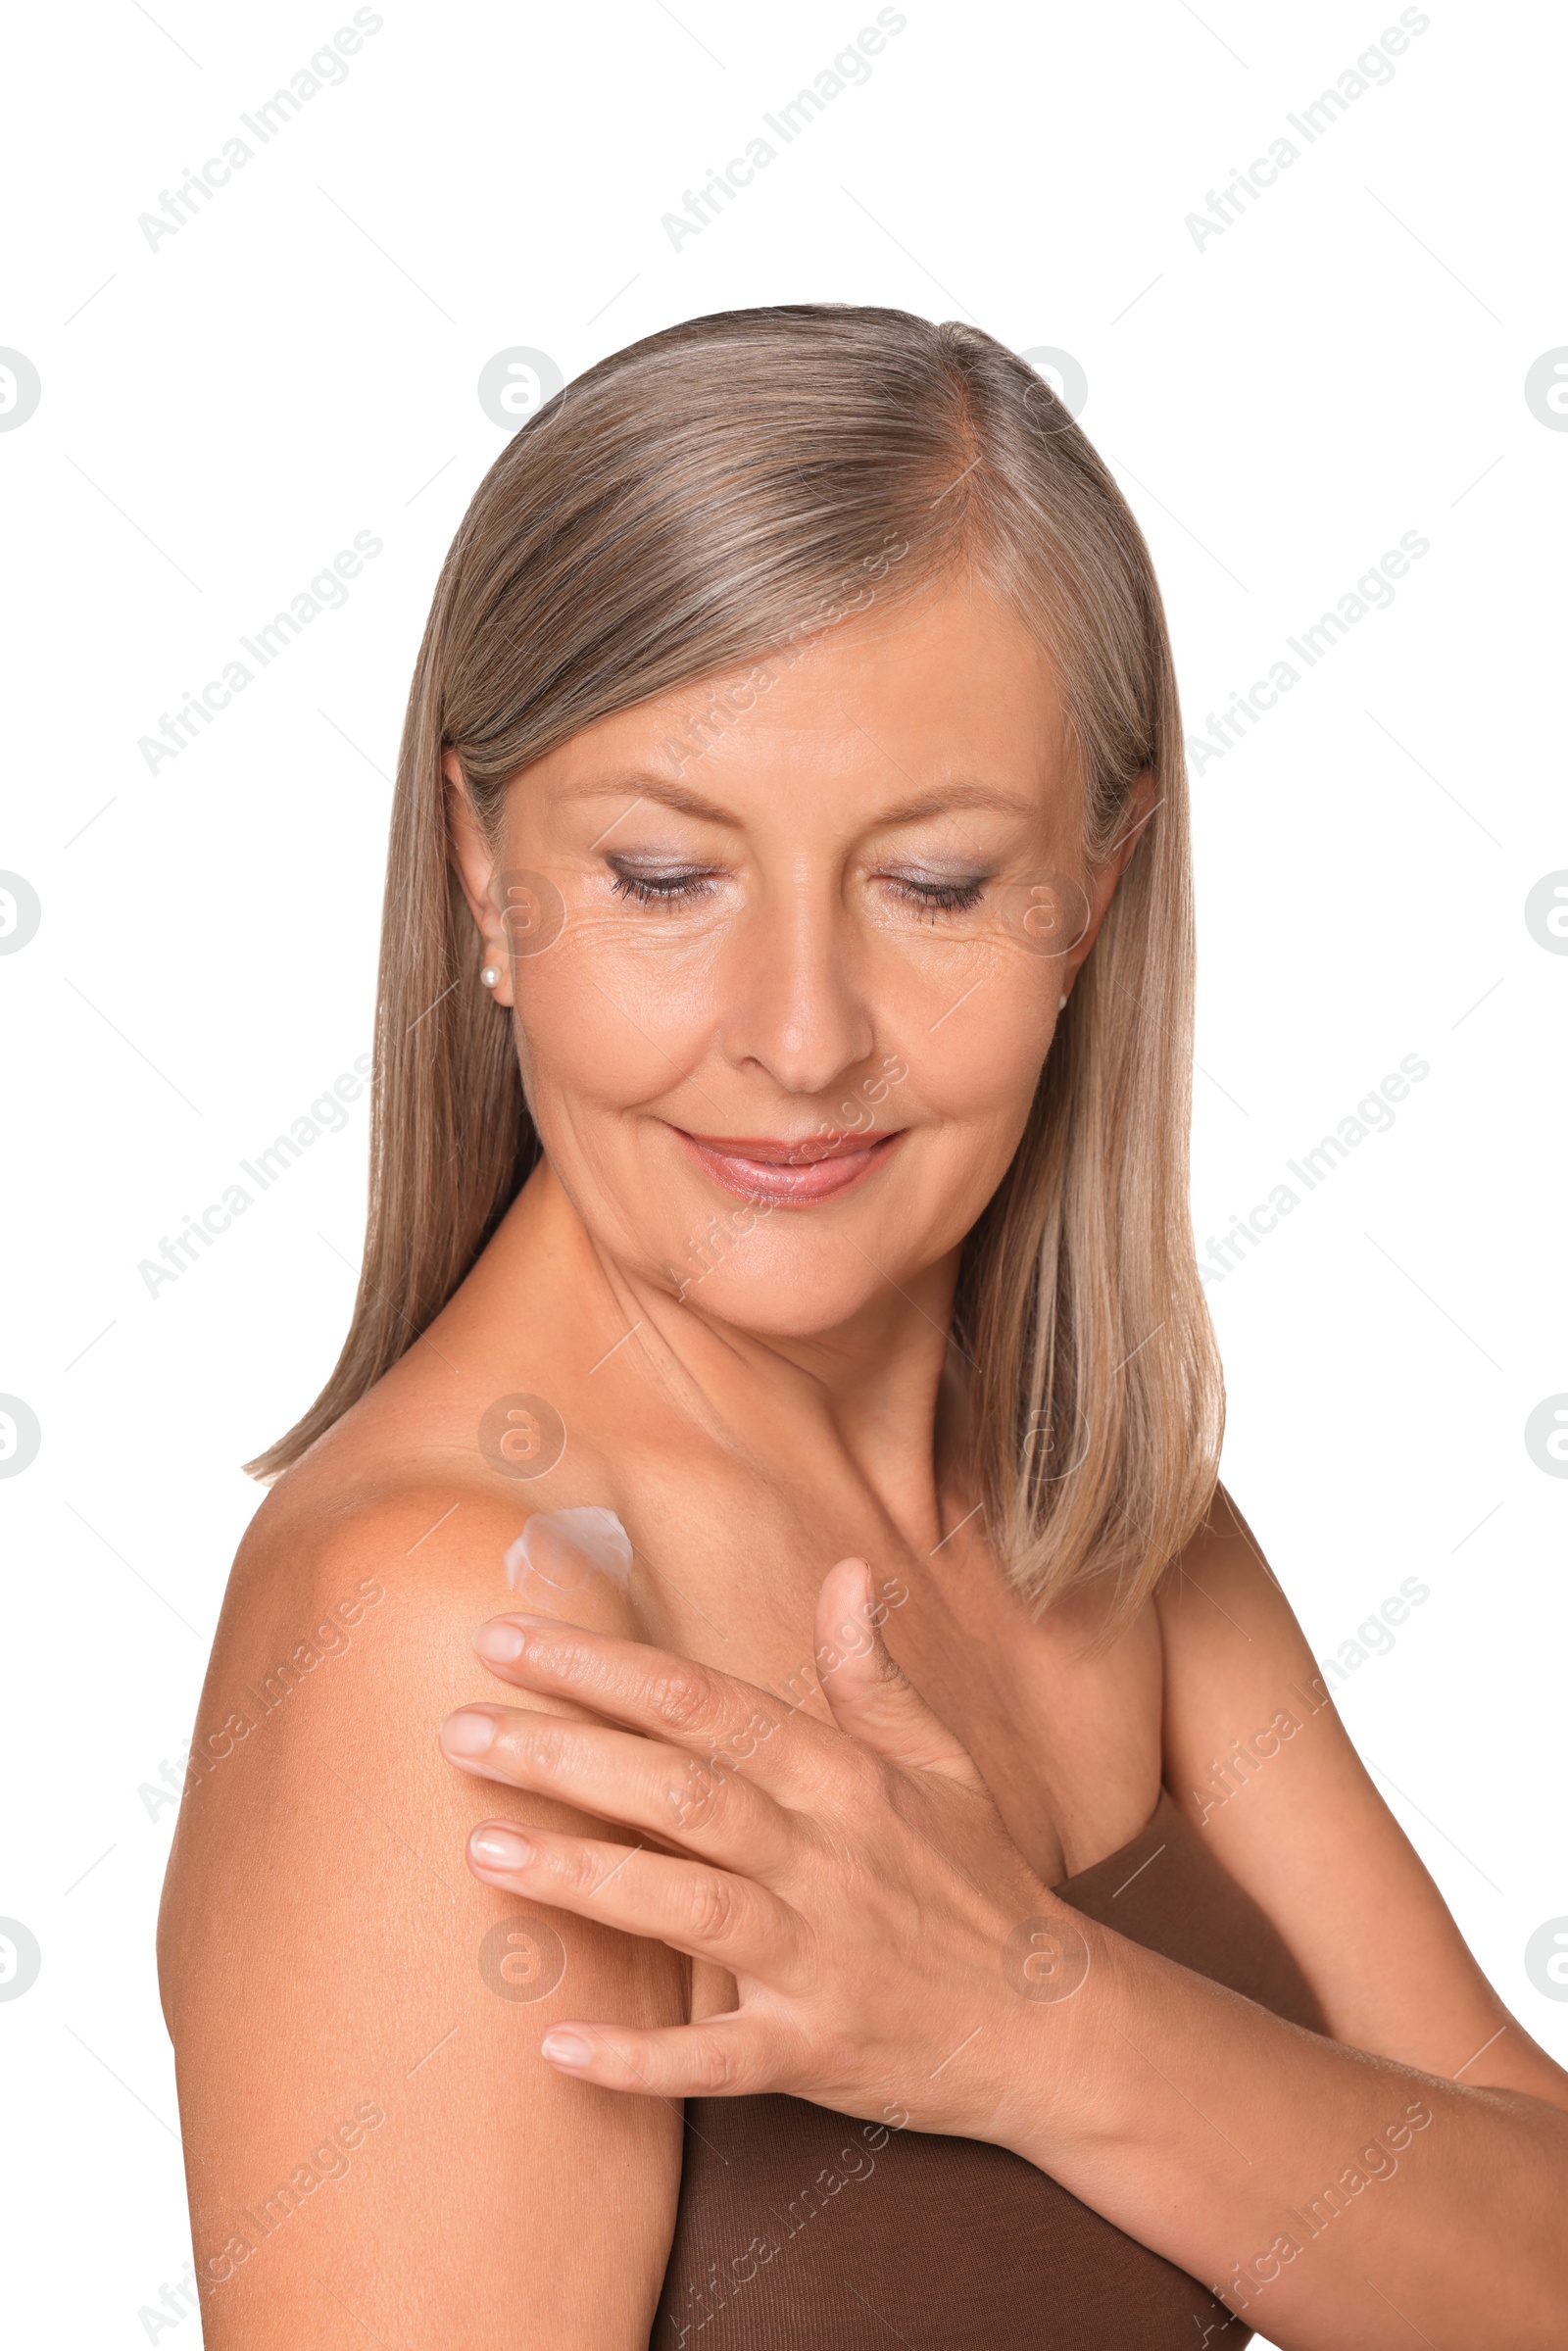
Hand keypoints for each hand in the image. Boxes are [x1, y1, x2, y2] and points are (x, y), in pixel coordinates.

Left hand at [438, 1557, 1090, 2147]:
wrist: (1052, 2023)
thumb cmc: (979, 1881)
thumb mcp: (939, 1764)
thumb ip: (872, 1675)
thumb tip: (846, 1573)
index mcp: (842, 1776)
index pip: (703, 1701)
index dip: (603, 1667)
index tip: (507, 1638)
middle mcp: (827, 1855)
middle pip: (682, 1788)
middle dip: (567, 1753)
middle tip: (458, 1729)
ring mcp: (819, 1955)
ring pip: (688, 1904)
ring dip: (585, 1875)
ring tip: (481, 1845)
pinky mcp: (813, 2051)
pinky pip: (717, 2058)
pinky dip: (640, 2058)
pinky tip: (553, 2045)